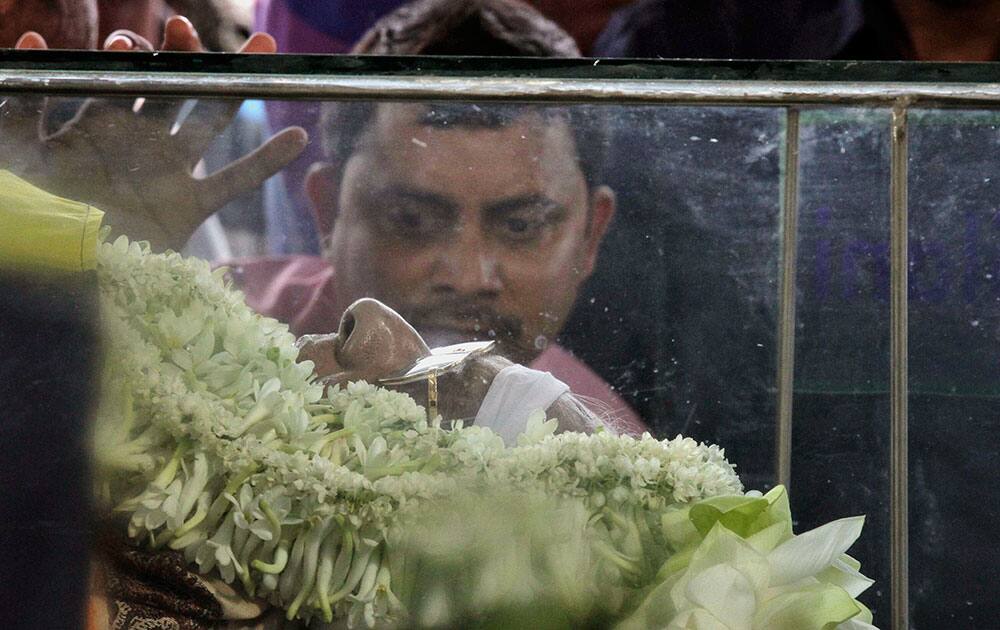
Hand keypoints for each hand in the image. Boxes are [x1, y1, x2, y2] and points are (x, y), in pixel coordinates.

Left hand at [0, 18, 306, 251]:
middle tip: (181, 29)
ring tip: (262, 47)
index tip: (126, 47)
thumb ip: (20, 98)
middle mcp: (141, 142)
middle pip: (174, 86)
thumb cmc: (30, 208)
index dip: (130, 56)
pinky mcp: (189, 207)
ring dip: (236, 85)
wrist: (57, 265)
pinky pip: (237, 180)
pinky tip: (297, 135)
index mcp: (101, 125)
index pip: (126, 76)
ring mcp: (170, 172)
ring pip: (213, 119)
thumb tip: (34, 40)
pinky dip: (268, 160)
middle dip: (181, 54)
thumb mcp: (15, 145)